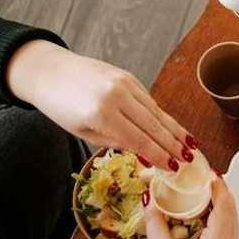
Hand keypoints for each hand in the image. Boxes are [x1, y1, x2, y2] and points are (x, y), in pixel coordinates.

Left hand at [6, 40, 195, 169]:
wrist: (48, 71)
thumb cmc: (60, 106)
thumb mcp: (83, 132)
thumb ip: (114, 140)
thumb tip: (144, 151)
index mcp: (101, 115)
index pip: (139, 140)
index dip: (159, 156)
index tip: (174, 168)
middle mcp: (116, 97)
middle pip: (153, 126)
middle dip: (173, 145)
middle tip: (190, 159)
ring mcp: (124, 83)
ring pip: (156, 112)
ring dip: (174, 130)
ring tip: (190, 145)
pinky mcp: (127, 76)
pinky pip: (148, 100)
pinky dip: (161, 115)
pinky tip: (172, 127)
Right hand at [135, 176, 237, 238]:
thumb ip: (155, 219)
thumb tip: (149, 196)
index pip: (224, 208)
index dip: (219, 188)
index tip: (210, 172)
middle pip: (232, 214)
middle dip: (222, 194)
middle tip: (208, 177)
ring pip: (231, 224)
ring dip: (222, 207)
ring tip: (207, 190)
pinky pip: (226, 235)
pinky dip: (219, 220)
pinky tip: (205, 213)